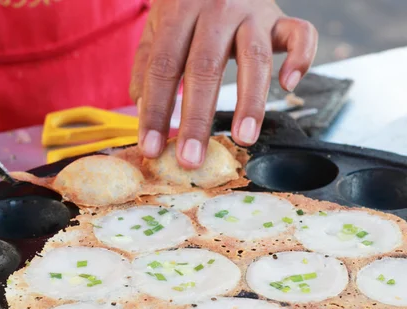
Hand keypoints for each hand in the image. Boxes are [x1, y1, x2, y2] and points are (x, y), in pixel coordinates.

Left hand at [130, 0, 317, 168]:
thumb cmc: (186, 2)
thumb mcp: (159, 24)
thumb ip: (147, 63)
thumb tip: (141, 107)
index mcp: (179, 12)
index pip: (163, 68)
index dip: (156, 110)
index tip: (151, 147)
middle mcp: (216, 10)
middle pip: (205, 68)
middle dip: (196, 119)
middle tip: (191, 158)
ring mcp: (252, 12)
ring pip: (254, 59)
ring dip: (250, 102)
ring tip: (244, 138)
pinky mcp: (281, 17)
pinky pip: (301, 35)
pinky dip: (302, 58)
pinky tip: (289, 86)